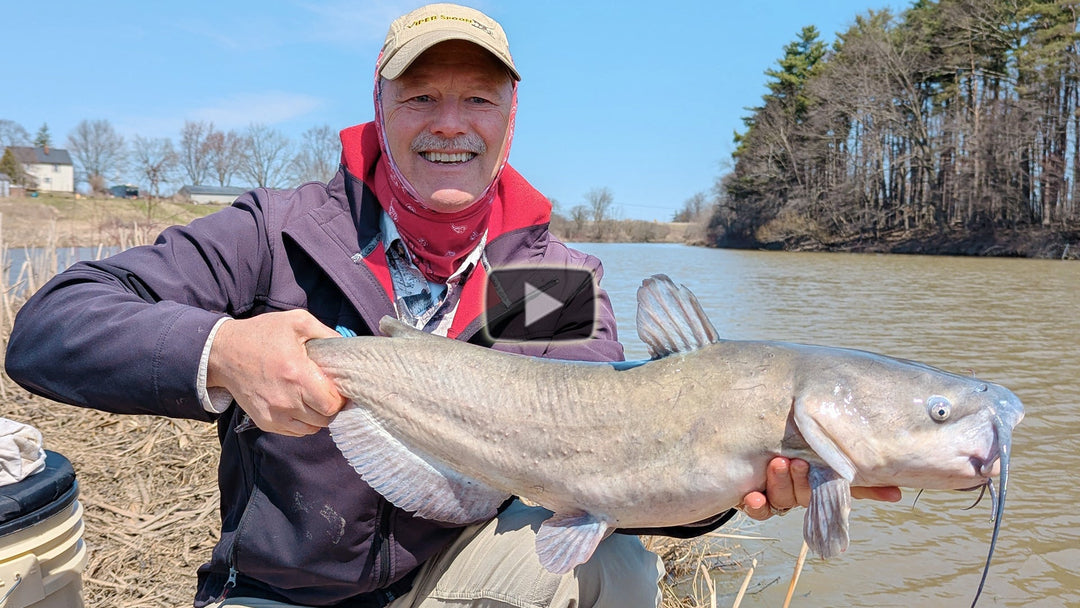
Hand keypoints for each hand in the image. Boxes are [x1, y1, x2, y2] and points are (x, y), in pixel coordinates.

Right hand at [207, 309, 345, 435]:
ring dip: (317, 416)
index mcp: (297, 375)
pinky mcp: (265, 422)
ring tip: (313, 398)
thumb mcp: (297, 322)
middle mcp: (286, 400)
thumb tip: (347, 347)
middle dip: (331, 406)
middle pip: (325, 419)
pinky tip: (299, 405)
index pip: (332, 404)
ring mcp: (274, 414)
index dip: (340, 397)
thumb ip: (326, 333)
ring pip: (312, 429)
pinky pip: (295, 432)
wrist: (224, 352)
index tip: (336, 386)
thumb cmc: (262, 335)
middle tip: (326, 391)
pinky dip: (302, 422)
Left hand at [740, 457, 902, 520]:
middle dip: (800, 480)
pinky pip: (757, 510)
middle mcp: (797, 494)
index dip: (837, 495)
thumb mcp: (827, 463)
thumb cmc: (796, 456)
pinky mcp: (752, 500)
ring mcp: (775, 497)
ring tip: (778, 464)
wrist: (748, 451)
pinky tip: (754, 497)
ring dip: (779, 483)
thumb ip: (860, 482)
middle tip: (798, 462)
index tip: (836, 483)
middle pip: (802, 495)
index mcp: (816, 488)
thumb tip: (897, 494)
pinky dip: (756, 506)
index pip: (830, 495)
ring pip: (781, 498)